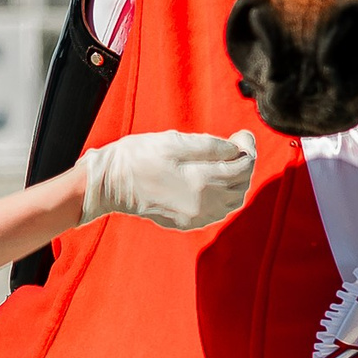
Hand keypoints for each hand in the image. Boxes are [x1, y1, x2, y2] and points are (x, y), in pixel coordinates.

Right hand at [81, 129, 257, 229]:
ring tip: (228, 163)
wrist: (109, 184)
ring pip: (232, 202)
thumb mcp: (175, 141)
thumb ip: (211, 146)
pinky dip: (225, 197)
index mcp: (201, 181)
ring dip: (237, 183)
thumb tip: (236, 148)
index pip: (242, 167)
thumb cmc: (138, 157)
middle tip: (237, 146)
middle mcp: (202, 204)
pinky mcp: (186, 223)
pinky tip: (216, 182)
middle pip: (241, 186)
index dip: (248, 149)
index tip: (242, 135)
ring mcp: (194, 217)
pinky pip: (217, 212)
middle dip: (244, 165)